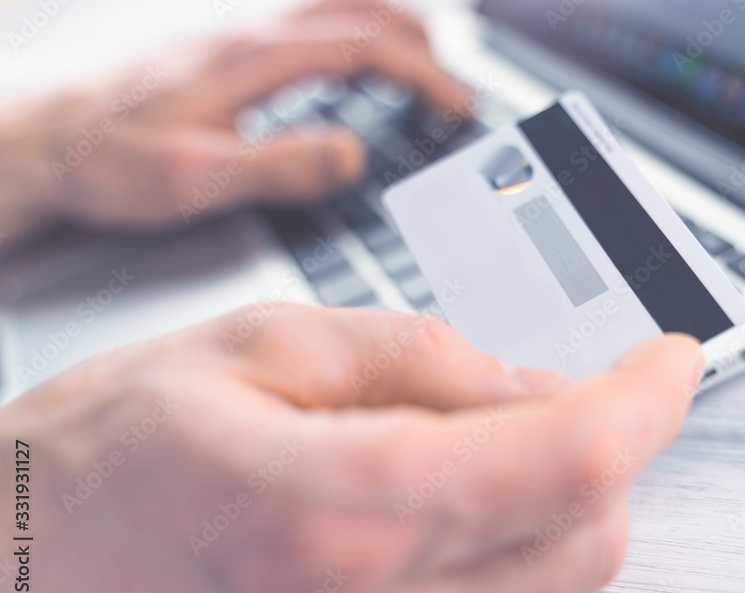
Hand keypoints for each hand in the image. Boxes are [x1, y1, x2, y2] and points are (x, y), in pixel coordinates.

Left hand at [0, 0, 467, 236]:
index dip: (426, 76)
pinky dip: (342, 27)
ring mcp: (230, 24)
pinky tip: (335, 58)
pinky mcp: (214, 36)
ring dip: (383, 25)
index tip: (458, 107)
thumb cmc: (103, 159)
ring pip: (331, 1)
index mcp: (253, 57)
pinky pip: (300, 14)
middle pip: (359, 7)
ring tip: (412, 63)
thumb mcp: (197, 179)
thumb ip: (280, 166)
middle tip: (447, 86)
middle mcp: (246, 27)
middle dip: (420, 44)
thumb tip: (352, 153)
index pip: (367, 47)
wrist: (36, 132)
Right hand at [0, 305, 702, 592]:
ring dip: (553, 489)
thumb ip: (405, 354)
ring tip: (481, 425)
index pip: (572, 458)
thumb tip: (515, 375)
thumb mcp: (241, 353)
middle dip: (607, 443)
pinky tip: (438, 488)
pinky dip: (497, 537)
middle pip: (588, 530)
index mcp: (346, 512)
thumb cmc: (82, 478)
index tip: (673, 357)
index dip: (649, 398)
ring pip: (547, 575)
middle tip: (570, 378)